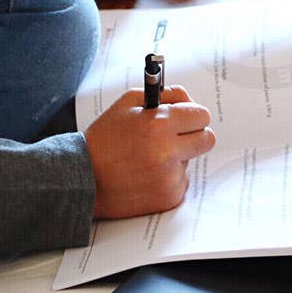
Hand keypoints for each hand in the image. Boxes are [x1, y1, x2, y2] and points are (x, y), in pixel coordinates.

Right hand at [84, 86, 215, 219]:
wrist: (84, 179)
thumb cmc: (103, 140)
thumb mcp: (127, 104)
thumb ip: (162, 95)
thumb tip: (187, 98)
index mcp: (159, 124)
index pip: (201, 115)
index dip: (192, 115)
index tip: (184, 118)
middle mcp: (168, 152)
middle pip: (207, 139)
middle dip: (195, 135)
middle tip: (176, 137)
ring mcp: (170, 177)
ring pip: (190, 160)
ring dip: (176, 157)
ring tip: (147, 158)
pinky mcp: (169, 197)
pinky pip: (180, 181)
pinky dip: (167, 178)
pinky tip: (145, 175)